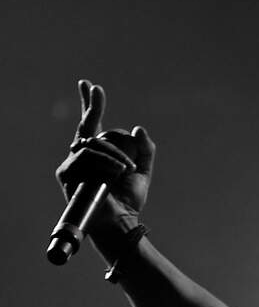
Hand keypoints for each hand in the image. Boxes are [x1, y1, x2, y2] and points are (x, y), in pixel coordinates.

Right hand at [54, 80, 155, 232]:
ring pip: (94, 144)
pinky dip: (106, 163)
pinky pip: (87, 157)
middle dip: (91, 105)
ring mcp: (73, 163)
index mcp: (101, 153)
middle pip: (85, 126)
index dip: (91, 105)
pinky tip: (116, 173)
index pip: (93, 124)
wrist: (120, 220)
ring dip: (115, 156)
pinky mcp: (66, 173)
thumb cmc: (129, 199)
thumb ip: (144, 149)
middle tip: (94, 88)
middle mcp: (84, 156)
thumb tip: (137, 128)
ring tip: (127, 170)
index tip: (90, 86)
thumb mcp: (143, 170)